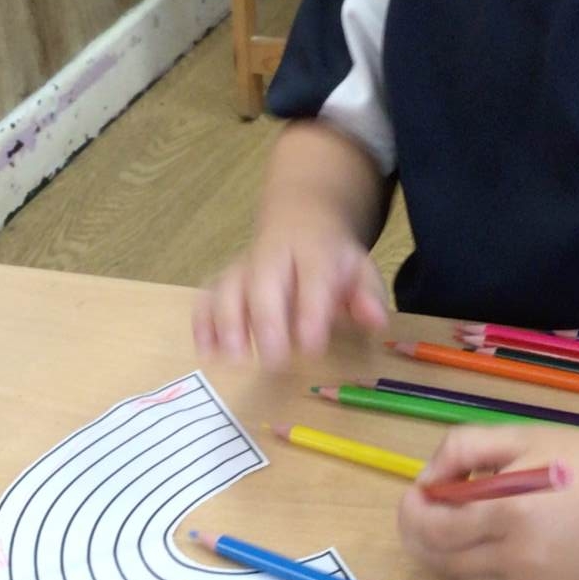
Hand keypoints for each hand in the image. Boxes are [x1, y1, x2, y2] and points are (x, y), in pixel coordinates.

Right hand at [193, 218, 388, 365]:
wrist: (301, 219)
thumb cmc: (332, 258)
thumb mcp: (360, 268)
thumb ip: (367, 295)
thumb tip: (375, 321)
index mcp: (313, 251)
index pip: (312, 277)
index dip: (311, 311)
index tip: (312, 347)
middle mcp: (273, 255)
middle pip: (262, 281)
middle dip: (265, 320)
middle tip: (274, 359)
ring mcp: (244, 266)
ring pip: (228, 287)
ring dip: (227, 322)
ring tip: (233, 357)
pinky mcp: (223, 280)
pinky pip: (207, 296)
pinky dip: (203, 323)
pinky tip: (206, 352)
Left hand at [397, 423, 578, 579]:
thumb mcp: (517, 436)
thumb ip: (462, 450)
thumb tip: (427, 482)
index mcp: (508, 512)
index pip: (434, 530)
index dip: (412, 514)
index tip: (412, 495)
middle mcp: (517, 557)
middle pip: (441, 561)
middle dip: (420, 536)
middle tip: (422, 511)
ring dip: (446, 555)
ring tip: (454, 524)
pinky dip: (478, 569)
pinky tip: (487, 542)